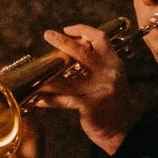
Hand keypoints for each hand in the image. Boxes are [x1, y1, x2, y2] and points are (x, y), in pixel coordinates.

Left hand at [31, 24, 139, 154]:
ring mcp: (100, 89)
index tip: (67, 29)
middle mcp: (109, 73)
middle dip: (62, 42)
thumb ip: (95, 65)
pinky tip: (38, 99)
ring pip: (66, 79)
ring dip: (46, 77)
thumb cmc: (111, 103)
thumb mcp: (109, 78)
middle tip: (48, 35)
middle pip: (82, 52)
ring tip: (33, 73)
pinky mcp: (90, 105)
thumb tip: (69, 50)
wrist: (124, 129)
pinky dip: (49, 100)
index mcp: (113, 63)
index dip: (83, 30)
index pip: (100, 39)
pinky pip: (63, 100)